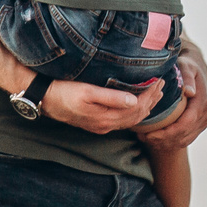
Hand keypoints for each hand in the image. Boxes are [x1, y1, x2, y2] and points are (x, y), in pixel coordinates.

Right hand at [42, 79, 157, 134]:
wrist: (44, 99)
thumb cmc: (63, 91)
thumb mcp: (86, 91)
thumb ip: (111, 97)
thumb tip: (134, 100)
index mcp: (105, 117)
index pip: (136, 107)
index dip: (150, 94)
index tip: (159, 80)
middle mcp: (106, 125)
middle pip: (137, 115)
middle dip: (152, 100)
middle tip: (162, 85)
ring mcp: (101, 126)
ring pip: (131, 120)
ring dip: (145, 107)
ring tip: (156, 94)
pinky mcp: (97, 123)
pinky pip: (122, 120)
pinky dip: (134, 112)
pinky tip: (137, 105)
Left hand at [136, 48, 206, 151]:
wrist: (197, 71)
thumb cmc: (188, 67)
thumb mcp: (187, 67)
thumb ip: (188, 78)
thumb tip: (190, 91)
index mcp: (203, 104)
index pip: (185, 125)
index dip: (167, 133)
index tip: (150, 134)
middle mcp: (206, 116)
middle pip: (183, 136)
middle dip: (162, 140)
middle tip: (142, 137)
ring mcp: (203, 122)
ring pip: (183, 141)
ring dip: (164, 143)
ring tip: (145, 138)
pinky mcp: (199, 126)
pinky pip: (184, 139)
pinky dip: (169, 142)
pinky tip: (155, 137)